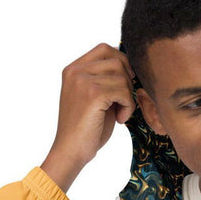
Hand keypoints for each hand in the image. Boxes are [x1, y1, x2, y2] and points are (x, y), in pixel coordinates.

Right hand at [41, 43, 137, 180]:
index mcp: (73, 69)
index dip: (121, 63)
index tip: (124, 85)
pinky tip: (120, 119)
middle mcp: (75, 71)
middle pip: (116, 60)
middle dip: (127, 81)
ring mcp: (82, 81)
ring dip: (128, 97)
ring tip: (120, 113)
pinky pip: (123, 91)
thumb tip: (129, 64)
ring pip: (122, 76)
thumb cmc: (86, 129)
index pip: (104, 48)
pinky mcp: (92, 94)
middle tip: (123, 102)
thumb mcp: (94, 97)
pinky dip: (128, 107)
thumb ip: (105, 78)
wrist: (71, 151)